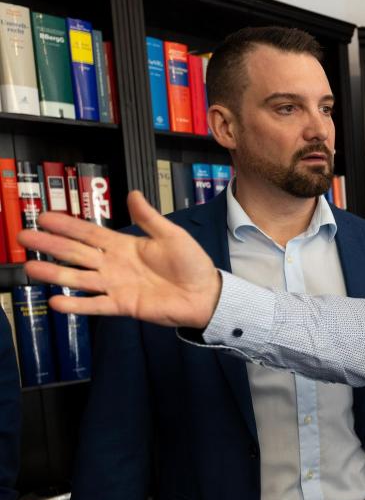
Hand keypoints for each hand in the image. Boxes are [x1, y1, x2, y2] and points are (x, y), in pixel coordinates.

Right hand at [18, 191, 220, 327]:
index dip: (67, 224)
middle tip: (24, 237)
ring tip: (31, 268)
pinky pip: (95, 305)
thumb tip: (133, 194)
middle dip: (50, 244)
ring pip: (79, 278)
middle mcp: (114, 264)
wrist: (205, 294)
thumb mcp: (172, 235)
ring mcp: (116, 285)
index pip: (89, 232)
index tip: (43, 216)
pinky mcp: (123, 305)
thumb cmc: (192, 264)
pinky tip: (56, 302)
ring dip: (55, 273)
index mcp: (124, 245)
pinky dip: (77, 304)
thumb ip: (149, 218)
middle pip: (76, 252)